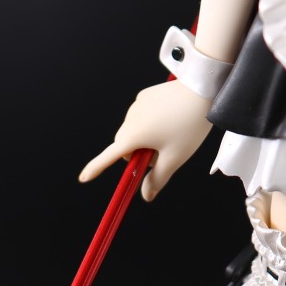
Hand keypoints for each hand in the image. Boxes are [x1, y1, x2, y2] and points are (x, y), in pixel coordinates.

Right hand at [78, 80, 215, 200]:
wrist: (201, 90)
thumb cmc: (189, 126)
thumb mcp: (175, 157)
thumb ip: (158, 179)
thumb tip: (145, 196)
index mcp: (134, 136)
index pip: (109, 157)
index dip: (96, 168)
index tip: (83, 178)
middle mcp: (130, 120)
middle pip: (124, 146)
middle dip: (137, 154)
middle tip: (162, 155)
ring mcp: (137, 105)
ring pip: (134, 130)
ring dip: (144, 138)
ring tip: (172, 133)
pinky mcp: (145, 96)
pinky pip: (142, 115)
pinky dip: (150, 122)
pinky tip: (171, 117)